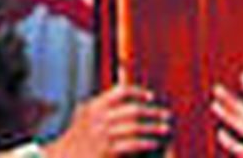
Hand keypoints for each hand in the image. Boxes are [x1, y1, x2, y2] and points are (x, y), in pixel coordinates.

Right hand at [49, 82, 170, 156]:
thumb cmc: (76, 140)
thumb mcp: (83, 116)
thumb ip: (100, 106)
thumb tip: (122, 92)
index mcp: (94, 106)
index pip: (121, 92)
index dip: (138, 92)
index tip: (151, 97)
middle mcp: (99, 118)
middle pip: (133, 110)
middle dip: (152, 112)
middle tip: (166, 115)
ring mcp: (103, 135)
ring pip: (135, 127)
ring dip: (153, 127)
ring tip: (165, 129)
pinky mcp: (107, 151)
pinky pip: (132, 144)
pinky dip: (145, 143)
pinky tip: (154, 144)